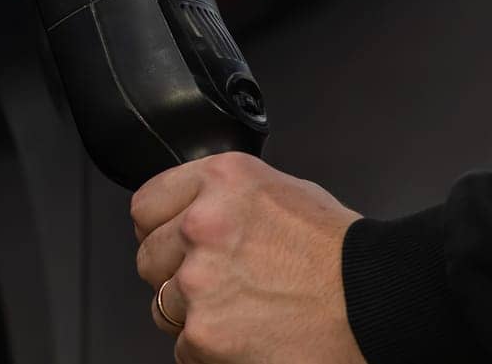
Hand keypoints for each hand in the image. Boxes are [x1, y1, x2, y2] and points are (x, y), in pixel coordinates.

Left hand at [132, 152, 363, 363]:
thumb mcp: (280, 192)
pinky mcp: (205, 332)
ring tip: (244, 312)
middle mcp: (202, 225)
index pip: (146, 205)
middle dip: (176, 273)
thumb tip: (189, 210)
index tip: (174, 243)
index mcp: (220, 181)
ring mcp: (200, 281)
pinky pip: (184, 345)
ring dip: (193, 314)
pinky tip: (251, 336)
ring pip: (162, 305)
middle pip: (149, 257)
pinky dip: (211, 349)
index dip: (161, 229)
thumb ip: (224, 197)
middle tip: (221, 284)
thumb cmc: (342, 253)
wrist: (381, 304)